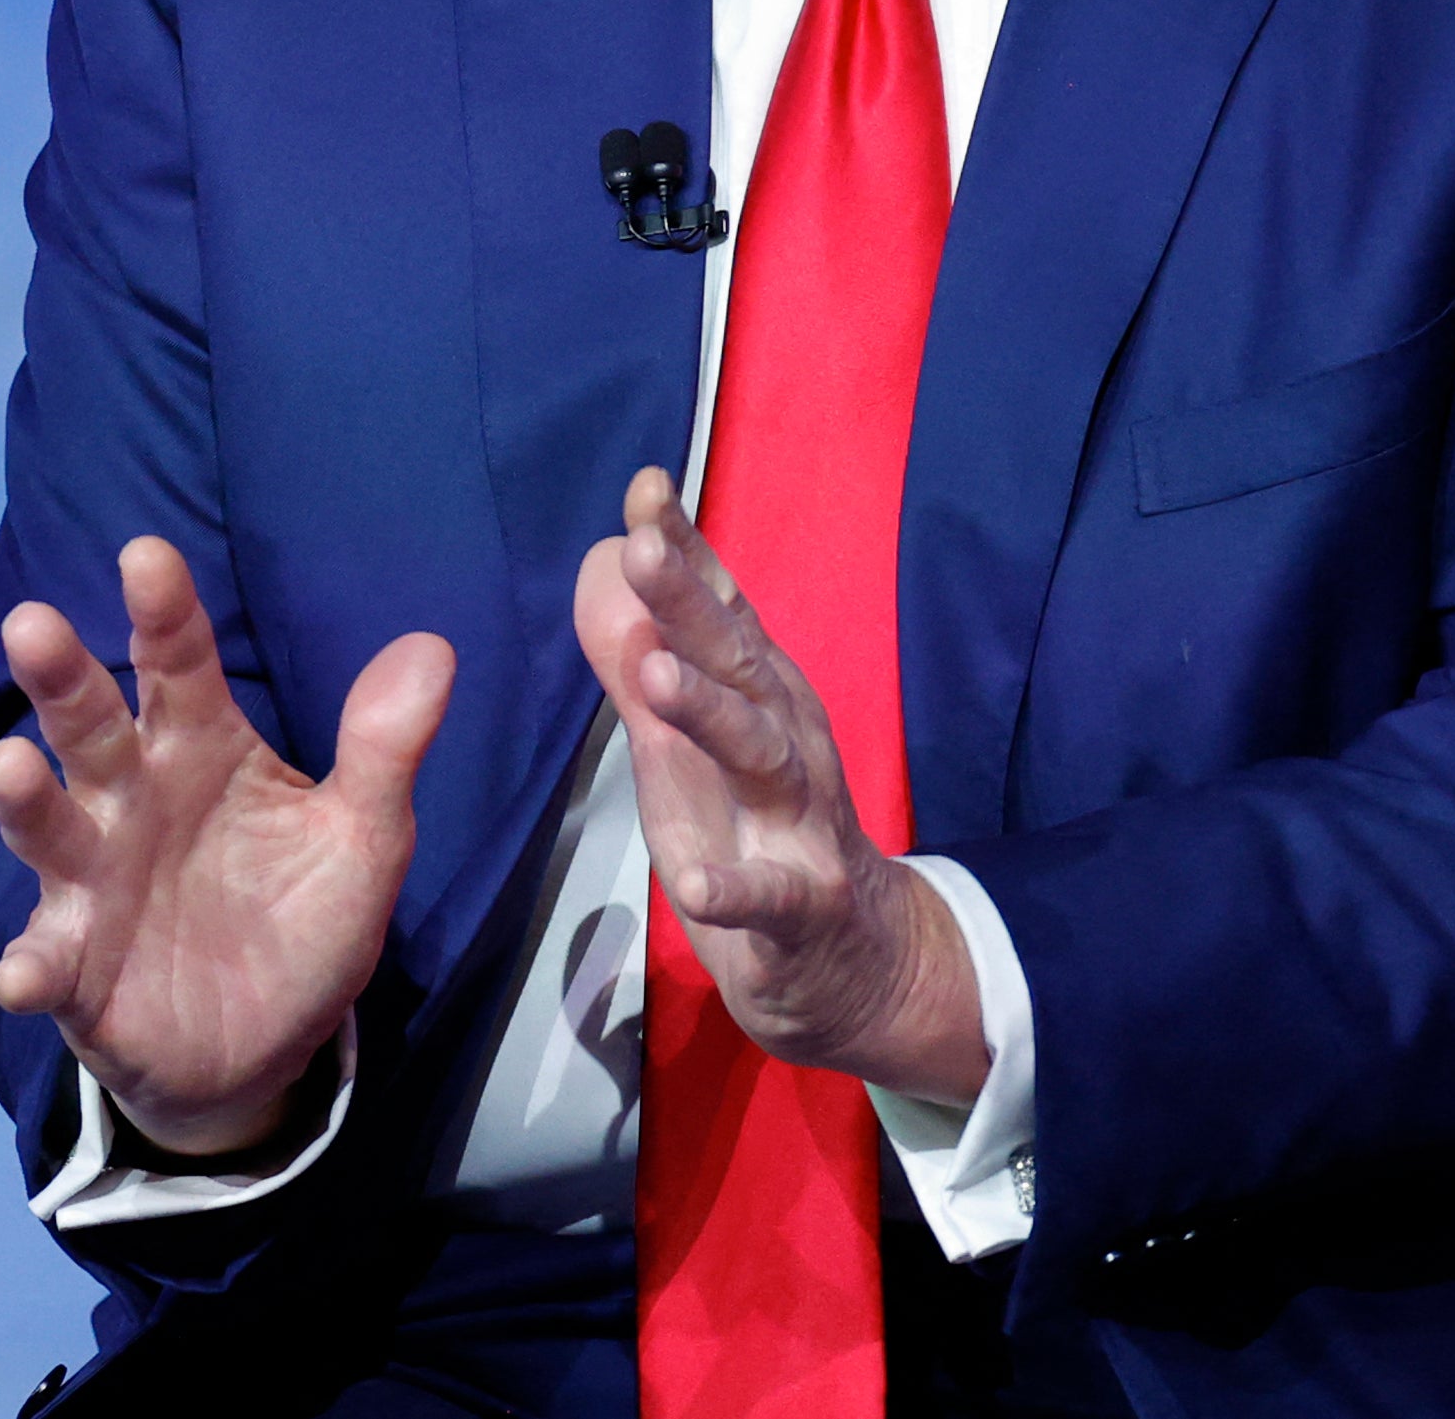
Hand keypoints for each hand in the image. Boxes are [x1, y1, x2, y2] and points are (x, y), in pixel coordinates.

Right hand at [0, 537, 455, 1158]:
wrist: (264, 1049)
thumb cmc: (299, 919)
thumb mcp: (364, 840)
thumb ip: (384, 748)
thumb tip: (432, 646)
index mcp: (200, 751)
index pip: (181, 669)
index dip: (165, 615)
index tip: (146, 556)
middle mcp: (132, 801)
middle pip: (90, 729)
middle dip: (62, 680)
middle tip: (32, 624)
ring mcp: (94, 882)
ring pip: (52, 828)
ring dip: (27, 799)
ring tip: (12, 766)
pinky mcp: (77, 968)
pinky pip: (45, 962)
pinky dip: (29, 967)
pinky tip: (22, 977)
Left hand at [574, 468, 987, 1102]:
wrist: (855, 966)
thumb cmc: (757, 830)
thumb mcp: (688, 743)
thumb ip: (640, 656)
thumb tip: (599, 558)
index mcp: (759, 696)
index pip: (719, 609)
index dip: (684, 549)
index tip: (643, 488)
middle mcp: (787, 741)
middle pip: (738, 662)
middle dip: (690, 604)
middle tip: (641, 548)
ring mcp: (800, 824)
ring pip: (761, 757)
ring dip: (711, 715)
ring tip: (658, 679)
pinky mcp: (803, 909)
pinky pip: (770, 896)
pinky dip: (734, 887)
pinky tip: (695, 882)